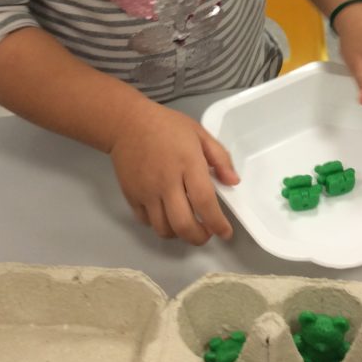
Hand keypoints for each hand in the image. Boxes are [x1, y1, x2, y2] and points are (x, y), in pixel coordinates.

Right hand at [109, 102, 238, 245]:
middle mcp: (166, 181)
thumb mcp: (199, 133)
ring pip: (164, 228)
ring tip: (188, 225)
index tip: (225, 231)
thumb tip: (233, 182)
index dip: (217, 223)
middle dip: (200, 237)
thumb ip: (220, 157)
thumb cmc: (166, 126)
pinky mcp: (131, 196)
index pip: (204, 202)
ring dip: (180, 234)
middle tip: (207, 233)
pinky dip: (160, 225)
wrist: (127, 123)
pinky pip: (146, 222)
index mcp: (187, 163)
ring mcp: (146, 191)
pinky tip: (168, 215)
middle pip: (183, 224)